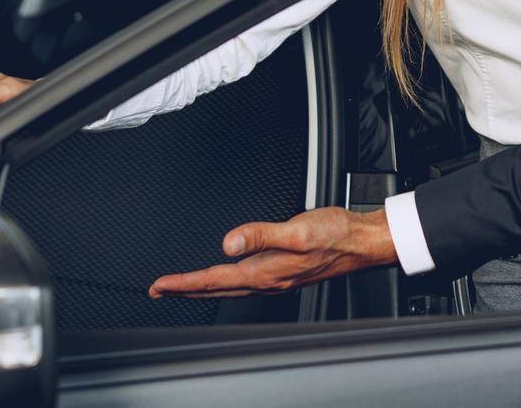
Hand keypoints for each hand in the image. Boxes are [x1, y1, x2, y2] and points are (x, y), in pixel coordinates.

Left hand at [148, 207, 397, 298]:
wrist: (361, 242)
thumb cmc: (336, 235)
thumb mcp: (296, 229)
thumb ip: (260, 234)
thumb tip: (228, 243)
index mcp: (266, 271)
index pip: (214, 280)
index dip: (183, 282)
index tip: (159, 285)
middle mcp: (268, 279)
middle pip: (215, 289)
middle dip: (185, 290)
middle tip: (158, 291)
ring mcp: (276, 278)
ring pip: (228, 288)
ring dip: (201, 288)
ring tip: (182, 287)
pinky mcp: (284, 272)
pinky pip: (243, 282)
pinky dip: (223, 282)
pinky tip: (225, 276)